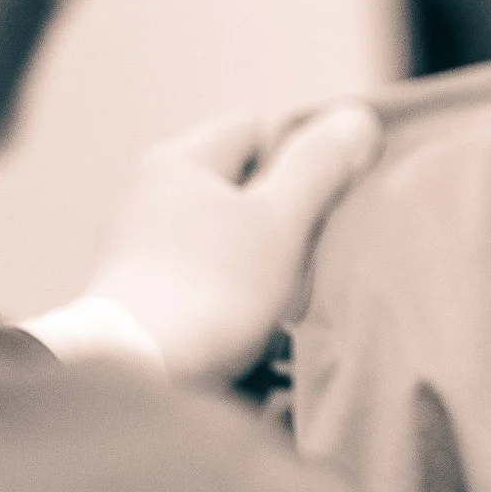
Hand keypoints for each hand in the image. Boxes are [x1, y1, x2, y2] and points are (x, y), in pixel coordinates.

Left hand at [71, 103, 381, 385]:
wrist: (136, 374)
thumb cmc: (213, 289)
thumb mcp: (280, 221)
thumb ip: (318, 165)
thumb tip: (356, 117)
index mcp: (181, 158)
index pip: (255, 126)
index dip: (302, 153)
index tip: (332, 196)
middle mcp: (149, 190)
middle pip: (236, 180)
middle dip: (280, 207)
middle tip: (316, 244)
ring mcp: (135, 243)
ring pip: (218, 229)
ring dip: (255, 252)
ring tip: (286, 289)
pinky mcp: (134, 292)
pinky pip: (198, 270)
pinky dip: (227, 284)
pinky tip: (248, 317)